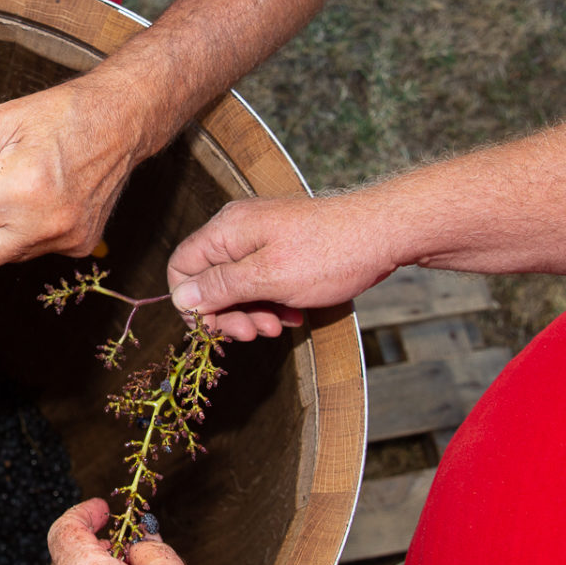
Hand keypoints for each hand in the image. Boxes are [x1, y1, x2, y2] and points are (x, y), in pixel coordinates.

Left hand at [0, 78, 145, 269]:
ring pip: (2, 256)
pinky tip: (41, 199)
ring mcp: (65, 240)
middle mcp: (44, 224)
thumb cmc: (60, 115)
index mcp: (22, 188)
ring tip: (17, 190)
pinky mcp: (79, 247)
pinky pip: (32, 251)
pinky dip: (25, 231)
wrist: (122, 120)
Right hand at [166, 194, 400, 340]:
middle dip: (228, 313)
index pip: (182, 266)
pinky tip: (295, 316)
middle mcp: (239, 231)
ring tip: (280, 326)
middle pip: (210, 280)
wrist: (384, 233)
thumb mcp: (268, 278)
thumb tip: (181, 298)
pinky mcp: (284, 249)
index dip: (191, 302)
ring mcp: (263, 239)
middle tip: (254, 333)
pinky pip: (264, 281)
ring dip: (254, 312)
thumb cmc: (330, 252)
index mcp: (227, 230)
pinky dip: (274, 303)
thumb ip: (220, 287)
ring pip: (239, 285)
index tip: (216, 327)